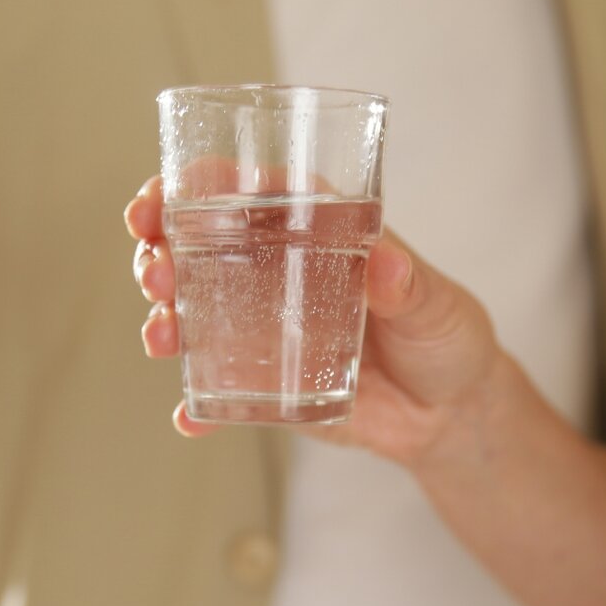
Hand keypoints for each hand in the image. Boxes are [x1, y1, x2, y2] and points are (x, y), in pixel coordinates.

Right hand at [124, 176, 502, 465]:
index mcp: (313, 231)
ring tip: (161, 338)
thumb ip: (412, 285)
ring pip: (195, 316)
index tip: (158, 199)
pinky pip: (221, 394)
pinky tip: (188, 417)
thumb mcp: (436, 304)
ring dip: (165, 322)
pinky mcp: (268, 386)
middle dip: (161, 255)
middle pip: (199, 250)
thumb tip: (387, 264)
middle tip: (155, 274)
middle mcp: (277, 275)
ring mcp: (265, 331)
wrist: (451, 413)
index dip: (193, 189)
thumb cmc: (446, 337)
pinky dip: (198, 406)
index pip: (244, 194)